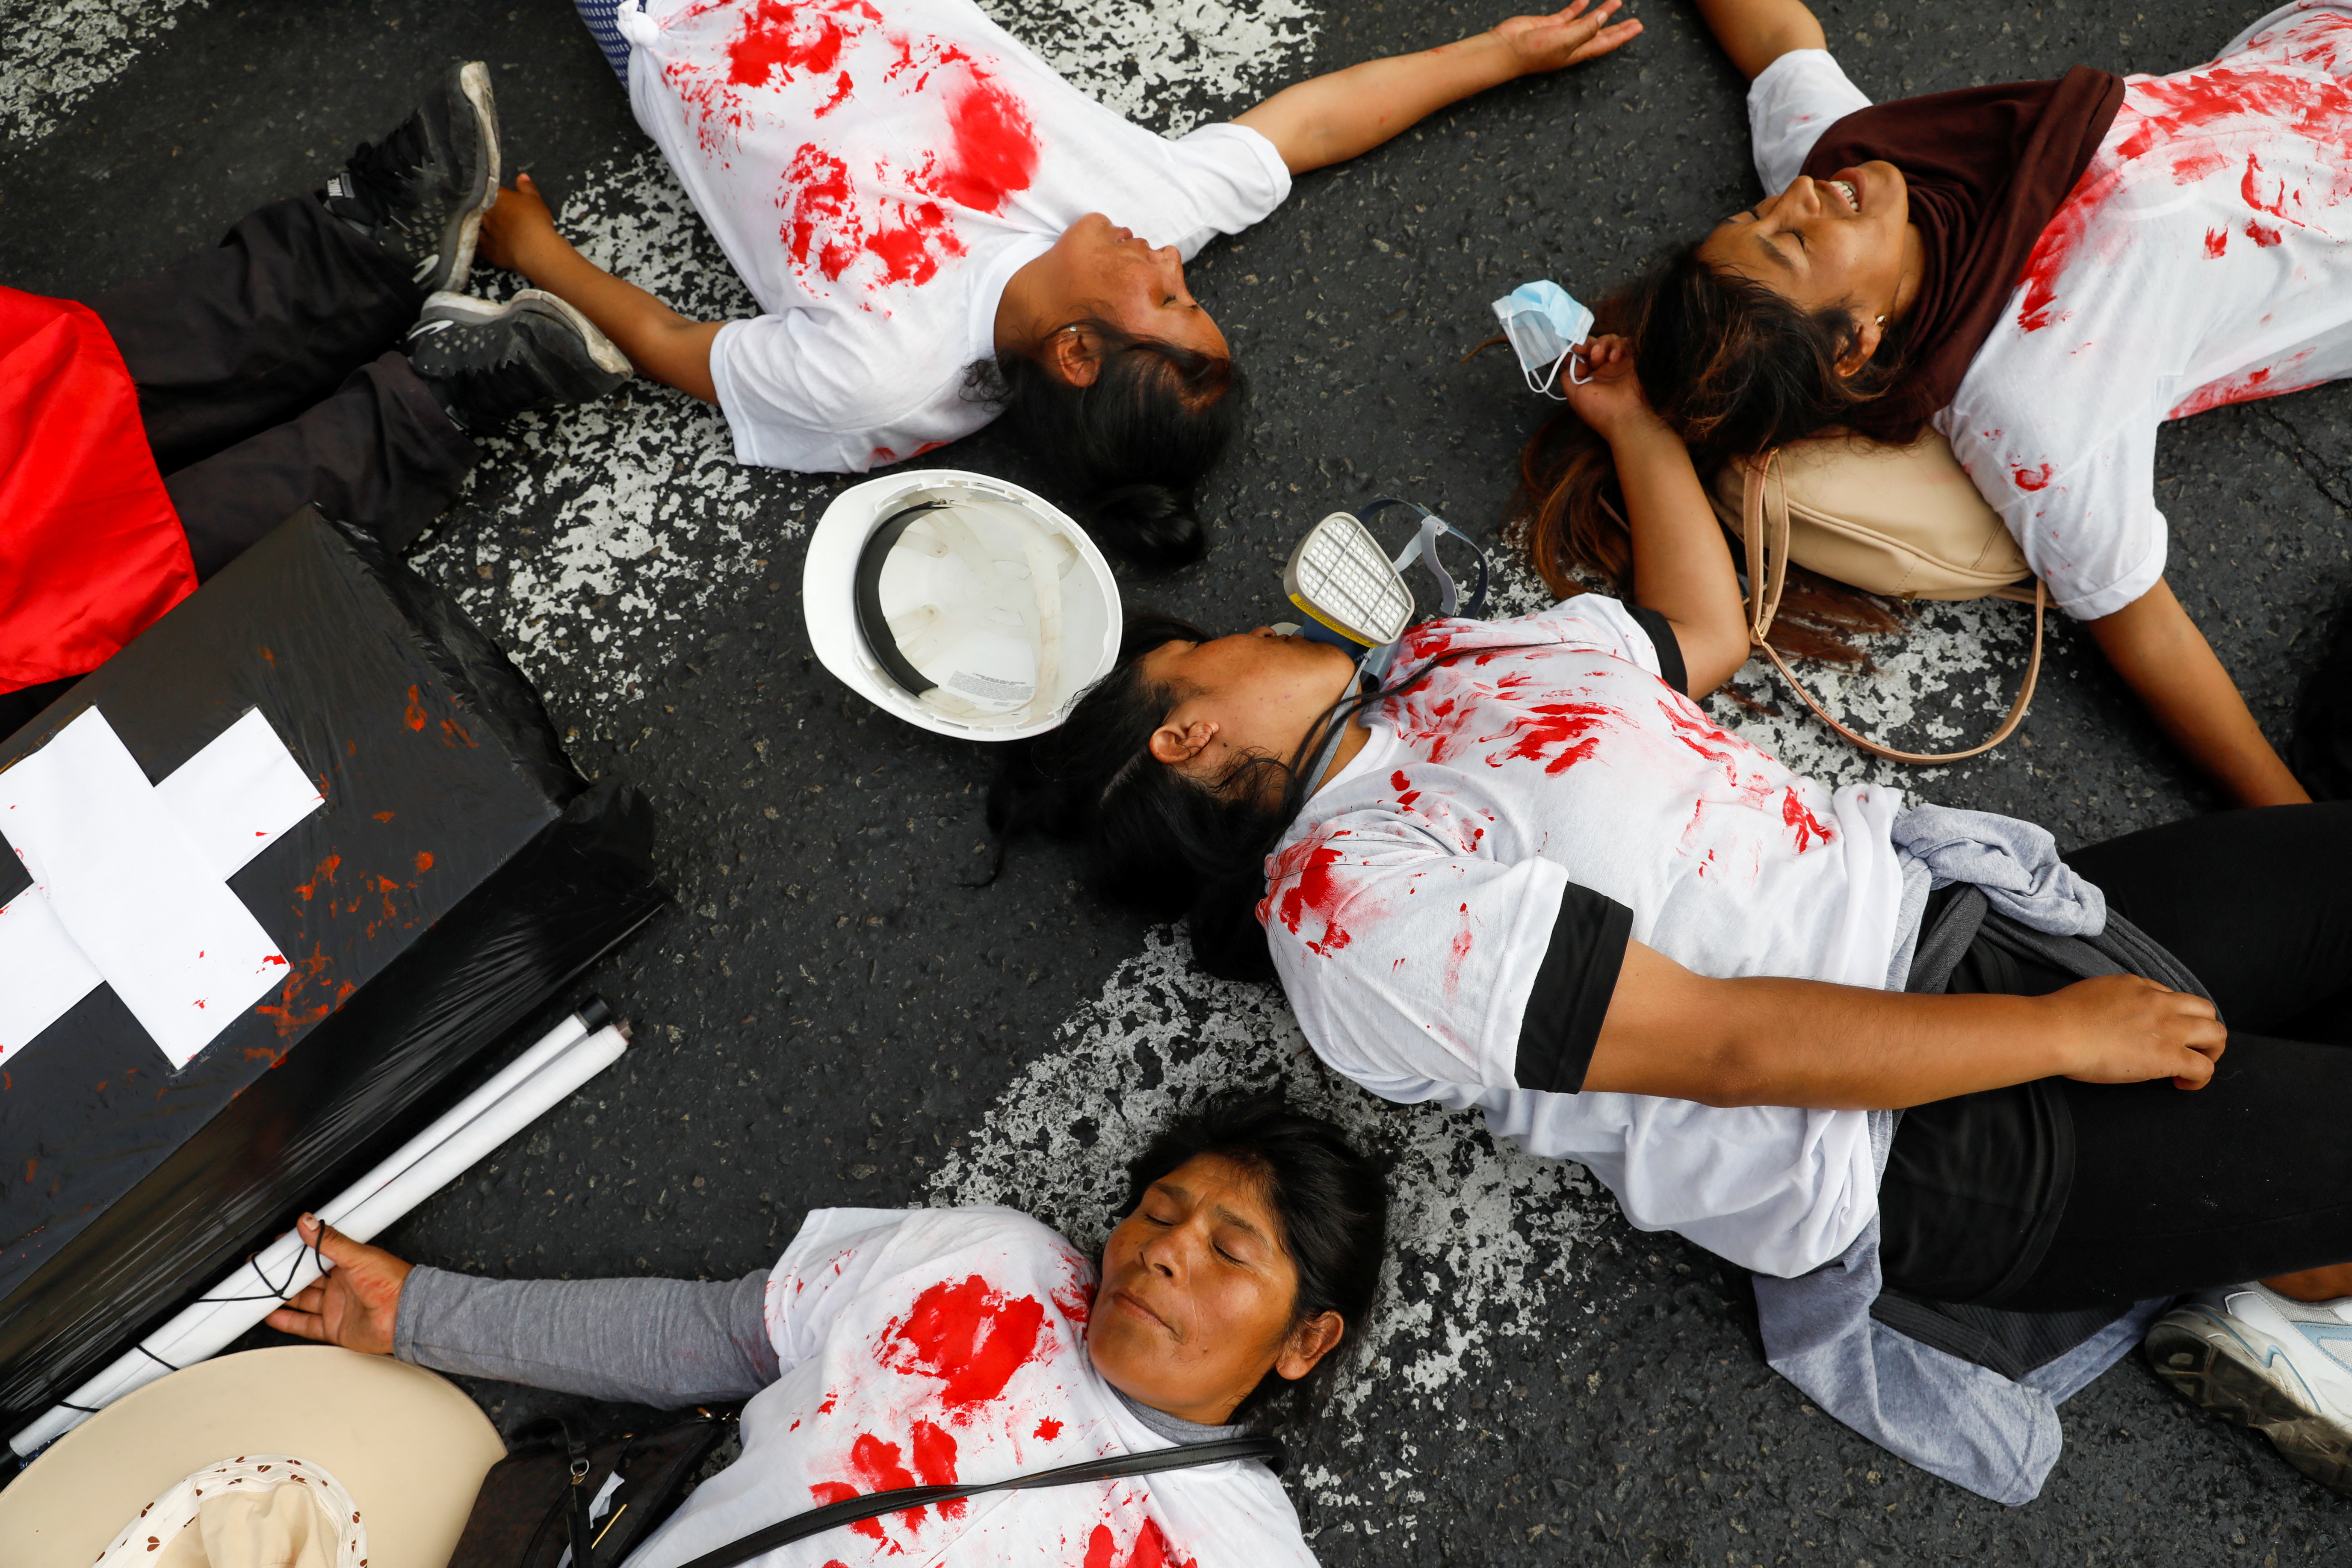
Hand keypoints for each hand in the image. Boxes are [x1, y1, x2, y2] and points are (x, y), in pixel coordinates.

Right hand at [263, 1214, 412, 1354]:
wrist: (405, 1316)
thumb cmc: (393, 1283)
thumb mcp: (358, 1256)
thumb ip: (330, 1241)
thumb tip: (309, 1222)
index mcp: (347, 1264)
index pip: (314, 1255)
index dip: (294, 1253)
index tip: (274, 1250)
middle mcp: (341, 1285)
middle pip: (304, 1279)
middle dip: (282, 1275)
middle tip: (260, 1271)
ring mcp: (336, 1307)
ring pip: (301, 1301)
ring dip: (281, 1297)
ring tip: (259, 1293)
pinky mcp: (334, 1328)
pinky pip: (305, 1325)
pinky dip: (287, 1321)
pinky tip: (272, 1316)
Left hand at [477, 172, 560, 273]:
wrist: (533, 248)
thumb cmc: (535, 221)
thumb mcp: (535, 200)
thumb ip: (527, 187)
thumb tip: (522, 176)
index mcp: (496, 197)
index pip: (488, 191)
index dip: (491, 194)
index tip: (495, 198)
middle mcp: (484, 212)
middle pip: (476, 207)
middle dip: (480, 209)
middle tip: (487, 214)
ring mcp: (482, 231)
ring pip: (472, 225)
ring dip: (474, 225)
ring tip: (478, 227)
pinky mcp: (483, 249)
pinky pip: (475, 246)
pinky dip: (476, 244)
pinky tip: (477, 243)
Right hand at [1492, 0, 1643, 74]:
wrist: (1508, 48)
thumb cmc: (1534, 51)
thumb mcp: (1566, 41)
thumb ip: (1586, 29)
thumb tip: (1603, 18)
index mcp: (1577, 53)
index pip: (1605, 44)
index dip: (1622, 35)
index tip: (1637, 27)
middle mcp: (1572, 45)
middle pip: (1601, 35)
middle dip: (1618, 28)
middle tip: (1635, 21)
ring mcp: (1561, 35)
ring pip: (1587, 22)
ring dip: (1602, 12)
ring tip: (1616, 1)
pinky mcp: (1550, 25)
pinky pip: (1569, 14)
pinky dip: (1579, 6)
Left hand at [1560, 333, 1663, 442]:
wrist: (1625, 417)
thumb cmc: (1599, 410)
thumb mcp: (1575, 395)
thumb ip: (1567, 377)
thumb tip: (1572, 360)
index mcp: (1589, 376)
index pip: (1582, 354)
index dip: (1577, 348)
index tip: (1575, 348)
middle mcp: (1604, 367)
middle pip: (1595, 343)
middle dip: (1588, 343)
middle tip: (1585, 349)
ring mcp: (1619, 363)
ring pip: (1610, 340)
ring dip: (1602, 344)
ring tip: (1600, 357)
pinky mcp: (1633, 359)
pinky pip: (1626, 342)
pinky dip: (1619, 346)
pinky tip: (1615, 359)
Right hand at [2039, 974, 2227, 1090]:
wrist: (2058, 1031)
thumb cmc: (2062, 1017)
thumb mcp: (2094, 993)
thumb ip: (2116, 1000)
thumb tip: (2120, 1018)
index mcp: (2140, 986)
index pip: (2174, 998)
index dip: (2173, 1017)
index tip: (2161, 1033)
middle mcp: (2161, 1003)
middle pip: (2206, 1011)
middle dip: (2202, 1031)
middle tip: (2187, 1049)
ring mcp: (2169, 1029)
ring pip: (2216, 1035)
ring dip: (2209, 1051)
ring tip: (2192, 1065)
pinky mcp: (2169, 1056)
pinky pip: (2205, 1068)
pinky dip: (2200, 1078)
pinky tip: (2182, 1083)